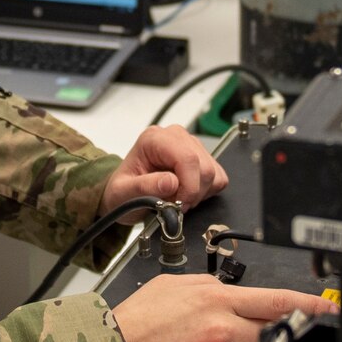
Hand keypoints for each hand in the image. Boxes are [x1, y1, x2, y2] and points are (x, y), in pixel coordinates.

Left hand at [102, 124, 227, 214]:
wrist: (125, 194)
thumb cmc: (122, 191)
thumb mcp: (123, 193)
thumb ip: (144, 187)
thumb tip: (171, 182)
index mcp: (154, 139)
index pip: (187, 158)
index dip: (188, 186)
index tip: (179, 205)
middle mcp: (175, 137)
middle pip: (204, 166)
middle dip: (192, 192)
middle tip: (175, 205)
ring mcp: (191, 145)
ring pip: (213, 173)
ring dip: (198, 193)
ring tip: (177, 198)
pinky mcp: (202, 158)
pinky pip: (218, 177)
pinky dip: (206, 192)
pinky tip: (187, 193)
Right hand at [113, 274, 335, 341]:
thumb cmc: (135, 321)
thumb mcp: (175, 286)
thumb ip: (212, 288)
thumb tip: (235, 292)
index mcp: (218, 301)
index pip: (278, 301)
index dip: (311, 305)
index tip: (330, 309)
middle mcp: (225, 331)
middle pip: (279, 332)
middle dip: (295, 335)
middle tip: (306, 338)